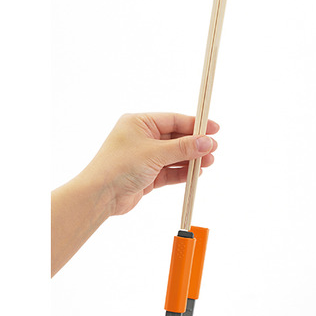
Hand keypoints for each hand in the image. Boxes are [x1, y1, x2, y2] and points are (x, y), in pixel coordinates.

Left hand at [80, 113, 218, 215]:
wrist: (100, 195)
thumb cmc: (119, 167)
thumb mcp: (155, 153)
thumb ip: (183, 148)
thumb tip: (206, 142)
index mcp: (139, 123)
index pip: (173, 120)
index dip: (195, 124)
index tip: (214, 129)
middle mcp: (142, 138)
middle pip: (176, 138)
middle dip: (195, 144)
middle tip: (213, 148)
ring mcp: (145, 157)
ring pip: (174, 156)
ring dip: (191, 159)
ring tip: (209, 161)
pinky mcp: (147, 175)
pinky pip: (169, 171)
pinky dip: (182, 172)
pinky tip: (196, 173)